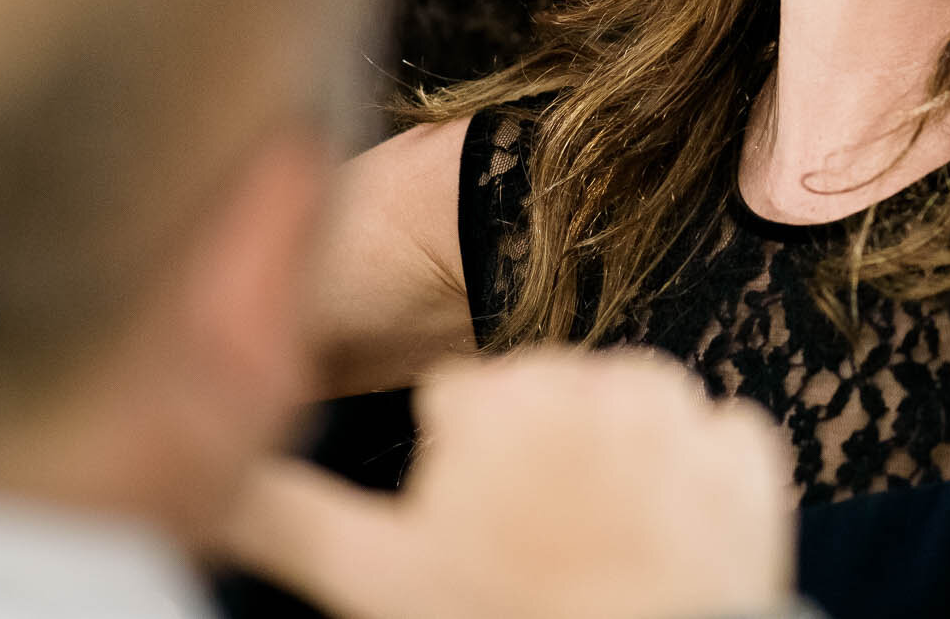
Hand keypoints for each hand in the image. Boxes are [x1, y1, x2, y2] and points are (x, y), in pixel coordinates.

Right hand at [223, 349, 795, 618]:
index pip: (462, 402)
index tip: (471, 526)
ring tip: (595, 548)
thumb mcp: (369, 579)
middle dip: (535, 460)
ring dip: (613, 465)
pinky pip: (708, 447)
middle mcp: (594, 371)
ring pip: (628, 416)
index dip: (458, 469)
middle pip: (547, 401)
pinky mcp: (748, 450)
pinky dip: (690, 488)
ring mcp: (683, 406)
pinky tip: (663, 544)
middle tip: (529, 549)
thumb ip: (282, 512)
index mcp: (497, 391)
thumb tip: (201, 477)